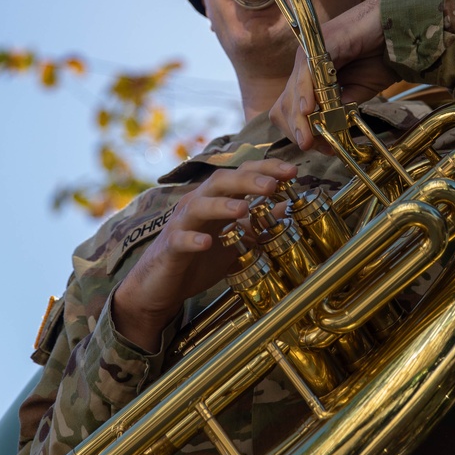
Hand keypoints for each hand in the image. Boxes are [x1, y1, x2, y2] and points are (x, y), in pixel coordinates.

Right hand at [112, 158, 297, 350]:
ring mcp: (182, 223)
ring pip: (199, 205)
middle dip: (247, 180)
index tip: (291, 171)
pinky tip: (206, 243)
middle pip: (221, 182)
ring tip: (243, 208)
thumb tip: (288, 206)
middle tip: (272, 184)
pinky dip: (192, 239)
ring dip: (222, 205)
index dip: (265, 169)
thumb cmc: (200, 258)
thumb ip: (259, 222)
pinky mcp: (170, 247)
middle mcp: (198, 203)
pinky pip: (179, 239)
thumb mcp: (237, 239)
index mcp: (217, 199)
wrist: (163, 285)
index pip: (241, 174)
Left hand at [269, 0, 397, 150]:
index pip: (292, 108)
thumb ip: (340, 108)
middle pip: (286, 104)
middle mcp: (305, 64)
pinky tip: (310, 110)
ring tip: (310, 139)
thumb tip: (325, 130)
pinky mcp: (320, 43)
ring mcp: (310, 52)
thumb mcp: (358, 92)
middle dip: (297, 129)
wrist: (399, 30)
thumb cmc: (380, 57)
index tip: (318, 148)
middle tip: (316, 148)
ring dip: (300, 119)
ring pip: (293, 92)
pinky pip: (307, 73)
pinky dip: (306, 93)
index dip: (300, 130)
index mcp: (311, 77)